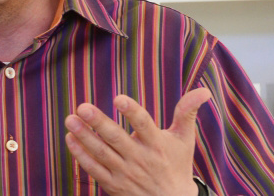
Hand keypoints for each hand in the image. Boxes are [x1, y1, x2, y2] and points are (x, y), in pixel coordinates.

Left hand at [64, 88, 211, 194]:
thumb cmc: (176, 164)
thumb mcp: (184, 138)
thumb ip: (187, 111)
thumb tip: (203, 90)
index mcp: (157, 144)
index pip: (144, 125)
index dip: (132, 111)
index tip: (119, 98)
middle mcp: (140, 159)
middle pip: (116, 139)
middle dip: (98, 123)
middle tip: (82, 107)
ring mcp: (125, 173)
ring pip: (101, 153)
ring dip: (84, 136)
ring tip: (70, 119)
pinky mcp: (113, 185)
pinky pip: (93, 169)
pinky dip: (80, 155)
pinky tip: (70, 138)